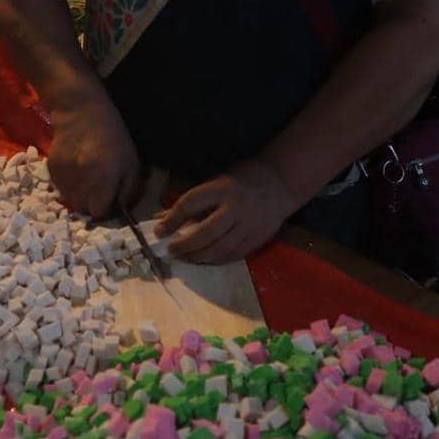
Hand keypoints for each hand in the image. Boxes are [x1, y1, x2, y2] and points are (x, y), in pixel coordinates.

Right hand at [48, 90, 140, 218]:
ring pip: (71, 200)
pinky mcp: (51, 170)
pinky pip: (61, 189)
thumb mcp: (131, 161)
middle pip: (84, 209)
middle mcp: (82, 179)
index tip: (109, 199)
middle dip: (92, 203)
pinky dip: (69, 184)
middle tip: (99, 187)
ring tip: (87, 176)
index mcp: (104, 178)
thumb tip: (121, 210)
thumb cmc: (112, 135)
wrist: (79, 111)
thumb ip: (128, 189)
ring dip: (80, 194)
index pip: (100, 212)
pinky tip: (76, 168)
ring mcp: (64, 175)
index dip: (106, 208)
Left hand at [155, 159, 296, 264]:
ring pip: (220, 249)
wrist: (280, 184)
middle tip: (170, 251)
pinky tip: (202, 260)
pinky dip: (215, 260)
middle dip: (185, 245)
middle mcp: (237, 208)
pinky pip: (233, 256)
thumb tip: (161, 218)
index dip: (172, 219)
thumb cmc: (242, 178)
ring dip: (198, 257)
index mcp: (223, 188)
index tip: (158, 232)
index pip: (191, 204)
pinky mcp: (257, 240)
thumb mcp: (215, 181)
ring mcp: (249, 226)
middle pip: (206, 233)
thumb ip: (191, 202)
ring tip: (183, 258)